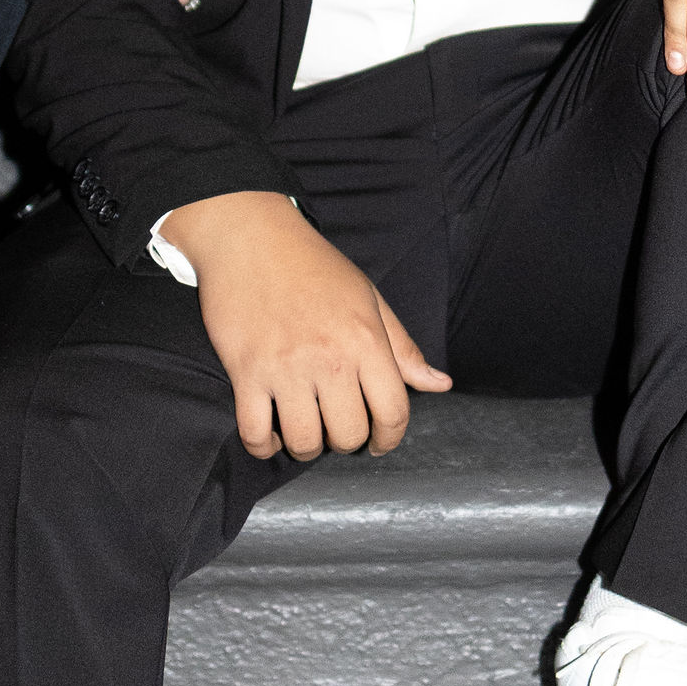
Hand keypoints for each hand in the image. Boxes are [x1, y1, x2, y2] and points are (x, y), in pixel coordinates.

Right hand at [157, 191, 450, 460]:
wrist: (251, 237)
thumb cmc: (314, 266)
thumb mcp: (368, 299)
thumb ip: (403, 348)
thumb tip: (441, 384)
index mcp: (365, 340)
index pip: (392, 412)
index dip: (390, 438)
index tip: (379, 442)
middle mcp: (329, 358)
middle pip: (347, 434)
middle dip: (346, 441)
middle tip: (337, 428)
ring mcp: (285, 368)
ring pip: (304, 442)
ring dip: (307, 448)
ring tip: (307, 432)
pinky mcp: (246, 372)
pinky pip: (256, 434)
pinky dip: (264, 446)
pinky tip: (272, 435)